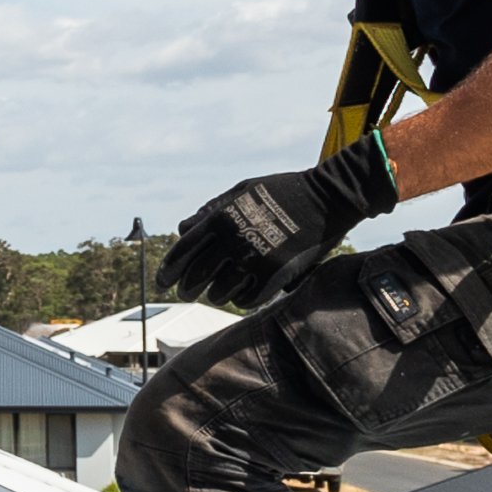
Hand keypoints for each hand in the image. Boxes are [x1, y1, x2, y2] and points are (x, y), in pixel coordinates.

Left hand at [163, 136, 400, 310]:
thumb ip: (211, 210)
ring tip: (218, 293)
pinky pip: (247, 300)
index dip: (168, 270)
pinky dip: (241, 300)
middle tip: (186, 294)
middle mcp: (233, 240)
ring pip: (220, 292)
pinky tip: (241, 295)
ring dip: (217, 295)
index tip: (163, 282)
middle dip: (187, 288)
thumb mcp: (242, 190)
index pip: (182, 252)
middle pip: (196, 276)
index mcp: (220, 219)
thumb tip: (184, 230)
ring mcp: (255, 259)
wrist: (328, 197)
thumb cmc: (283, 191)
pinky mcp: (277, 275)